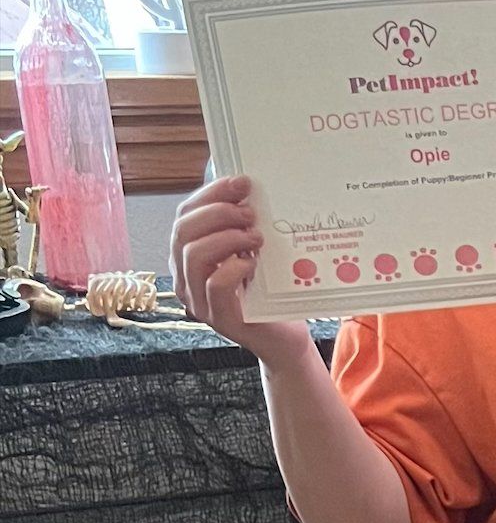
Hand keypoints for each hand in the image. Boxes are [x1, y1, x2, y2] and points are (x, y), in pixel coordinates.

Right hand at [169, 173, 310, 365]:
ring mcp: (199, 300)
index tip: (242, 182)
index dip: (211, 193)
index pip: (186, 214)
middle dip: (218, 212)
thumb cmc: (270, 294)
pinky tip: (253, 263)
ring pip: (193, 255)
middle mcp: (186, 277)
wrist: (285, 339)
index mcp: (190, 255)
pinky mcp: (220, 318)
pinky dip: (234, 267)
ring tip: (256, 237)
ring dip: (226, 237)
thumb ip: (244, 227)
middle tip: (251, 213)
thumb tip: (250, 190)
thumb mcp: (255, 252)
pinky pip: (215, 285)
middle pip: (183, 231)